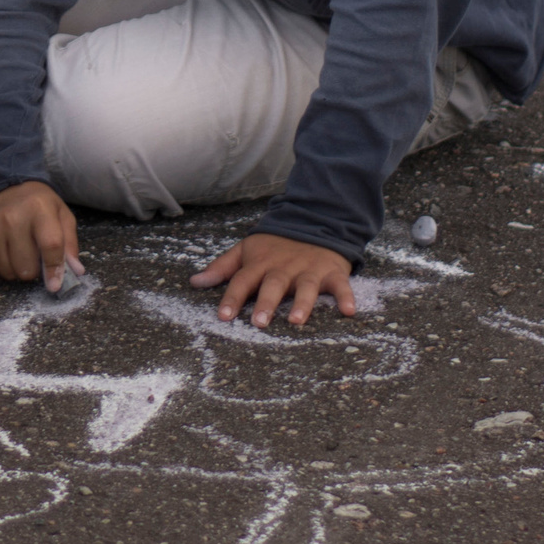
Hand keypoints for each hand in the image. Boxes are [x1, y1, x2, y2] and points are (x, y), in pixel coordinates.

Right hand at [0, 181, 81, 292]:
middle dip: (33, 270)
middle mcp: (12, 217)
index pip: (50, 246)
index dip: (54, 269)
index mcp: (39, 209)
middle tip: (34, 257)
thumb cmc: (37, 204)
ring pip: (8, 272)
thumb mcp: (61, 215)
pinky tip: (5, 254)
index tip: (55, 285)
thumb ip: (69, 243)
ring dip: (16, 270)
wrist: (4, 186)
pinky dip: (0, 269)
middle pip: (26, 266)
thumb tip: (75, 271)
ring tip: (19, 253)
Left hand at [191, 234, 355, 327]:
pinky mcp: (332, 272)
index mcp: (260, 263)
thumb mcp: (246, 250)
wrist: (313, 221)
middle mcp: (283, 267)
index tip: (224, 317)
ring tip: (296, 320)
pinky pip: (340, 285)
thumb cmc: (274, 245)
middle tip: (259, 322)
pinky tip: (348, 311)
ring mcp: (308, 269)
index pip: (242, 280)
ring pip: (305, 286)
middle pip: (273, 284)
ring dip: (302, 303)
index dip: (232, 298)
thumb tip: (194, 282)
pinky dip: (345, 297)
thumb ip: (222, 268)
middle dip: (266, 302)